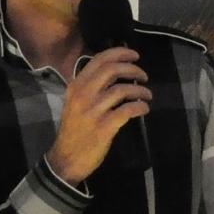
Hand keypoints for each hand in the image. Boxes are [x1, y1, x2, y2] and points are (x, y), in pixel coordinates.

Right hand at [46, 47, 150, 184]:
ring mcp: (93, 111)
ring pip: (123, 90)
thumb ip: (91, 86)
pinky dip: (140, 107)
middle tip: (144, 76)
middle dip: (133, 69)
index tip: (135, 55)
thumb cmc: (74, 129)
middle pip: (112, 70)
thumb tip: (117, 71)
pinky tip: (144, 108)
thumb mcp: (75, 103)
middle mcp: (83, 95)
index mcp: (75, 86)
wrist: (66, 159)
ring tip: (147, 95)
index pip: (99, 60)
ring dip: (140, 90)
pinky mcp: (104, 127)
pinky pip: (128, 110)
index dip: (120, 53)